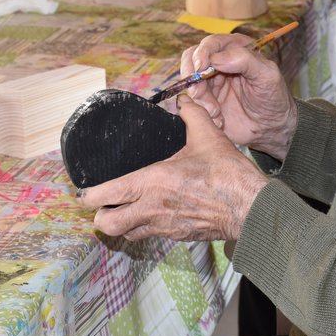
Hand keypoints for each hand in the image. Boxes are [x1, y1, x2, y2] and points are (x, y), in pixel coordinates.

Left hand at [76, 94, 267, 240]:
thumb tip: (184, 100)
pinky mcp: (177, 235)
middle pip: (106, 224)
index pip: (104, 195)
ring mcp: (163, 226)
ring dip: (122, 224)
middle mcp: (151, 208)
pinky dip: (146, 228)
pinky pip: (151, 235)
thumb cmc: (227, 174)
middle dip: (100, 215)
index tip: (85, 190)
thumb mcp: (208, 137)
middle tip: (105, 204)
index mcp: (152, 182)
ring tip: (127, 210)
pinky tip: (157, 214)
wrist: (249, 207)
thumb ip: (192, 115)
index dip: (88, 194)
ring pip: (127, 234)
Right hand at [181, 33, 297, 159]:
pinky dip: (200, 109)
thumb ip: (245, 60)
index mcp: (237, 48)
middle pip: (193, 58)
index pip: (212, 43)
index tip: (201, 67)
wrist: (271, 127)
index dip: (202, 52)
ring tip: (215, 111)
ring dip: (199, 97)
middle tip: (199, 93)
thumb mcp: (267, 75)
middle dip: (192, 75)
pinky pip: (192, 100)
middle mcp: (221, 61)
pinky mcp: (206, 99)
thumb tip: (216, 58)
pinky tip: (217, 118)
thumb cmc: (273, 97)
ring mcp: (211, 80)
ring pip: (190, 81)